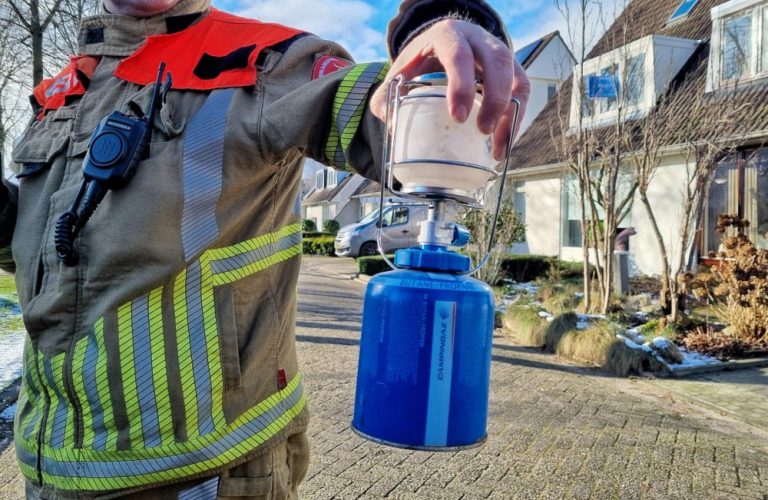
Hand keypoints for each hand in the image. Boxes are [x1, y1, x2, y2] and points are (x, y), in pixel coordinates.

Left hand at [370, 19, 529, 159]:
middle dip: (495, 100)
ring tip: (498, 147)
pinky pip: (521, 91)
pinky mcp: (510, 68)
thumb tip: (394, 127)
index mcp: (448, 35)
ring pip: (516, 77)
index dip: (462, 85)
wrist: (438, 45)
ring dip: (512, 114)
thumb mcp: (398, 74)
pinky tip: (504, 141)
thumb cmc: (418, 61)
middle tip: (482, 132)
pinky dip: (516, 118)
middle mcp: (478, 39)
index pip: (459, 55)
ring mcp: (498, 52)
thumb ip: (386, 99)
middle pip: (498, 62)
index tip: (458, 117)